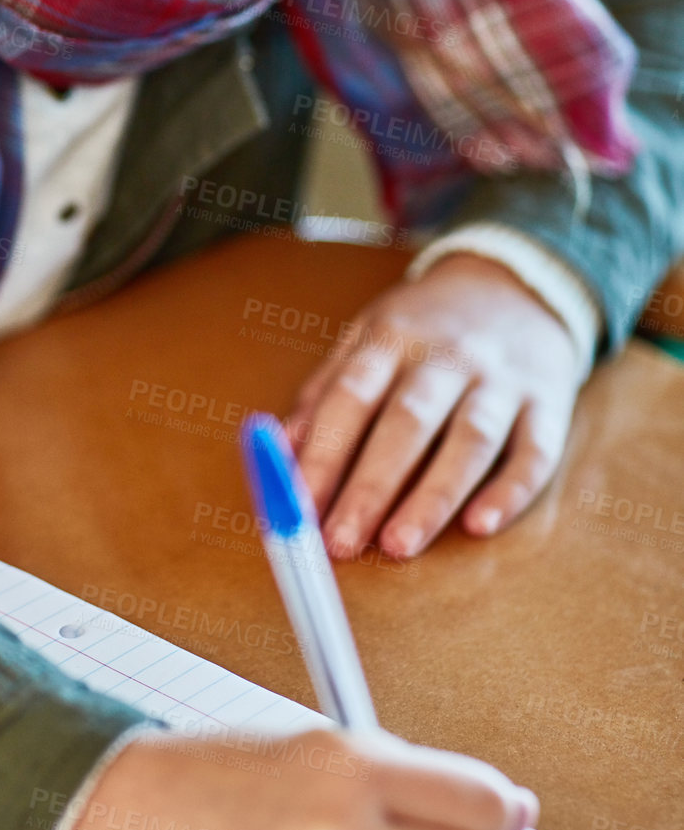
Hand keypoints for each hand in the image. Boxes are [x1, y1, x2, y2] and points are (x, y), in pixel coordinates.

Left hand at [285, 252, 581, 558]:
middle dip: (371, 486)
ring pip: (470, 440)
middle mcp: (448, 355)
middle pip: (407, 422)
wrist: (515, 284)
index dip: (323, 453)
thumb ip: (325, 391)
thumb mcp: (367, 336)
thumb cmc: (425, 327)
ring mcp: (502, 379)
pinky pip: (534, 452)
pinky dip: (509, 491)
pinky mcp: (549, 404)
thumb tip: (281, 450)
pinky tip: (480, 526)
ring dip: (433, 496)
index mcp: (392, 336)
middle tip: (340, 542)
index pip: (351, 397)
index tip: (298, 507)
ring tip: (398, 545)